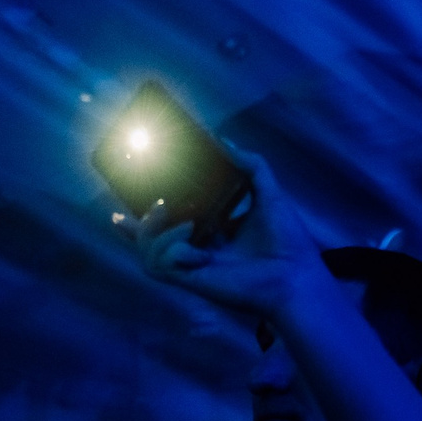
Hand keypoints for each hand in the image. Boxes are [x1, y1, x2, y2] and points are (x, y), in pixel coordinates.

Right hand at [132, 149, 329, 319]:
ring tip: (170, 213)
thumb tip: (225, 141)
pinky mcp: (192, 279)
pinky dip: (170, 245)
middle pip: (151, 241)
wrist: (295, 275)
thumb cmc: (287, 240)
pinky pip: (160, 264)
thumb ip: (251, 165)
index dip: (146, 215)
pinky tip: (190, 233)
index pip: (171, 223)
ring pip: (148, 252)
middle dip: (134, 227)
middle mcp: (197, 248)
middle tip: (126, 209)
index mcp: (211, 231)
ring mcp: (193, 265)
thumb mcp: (269, 192)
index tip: (127, 199)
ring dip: (151, 230)